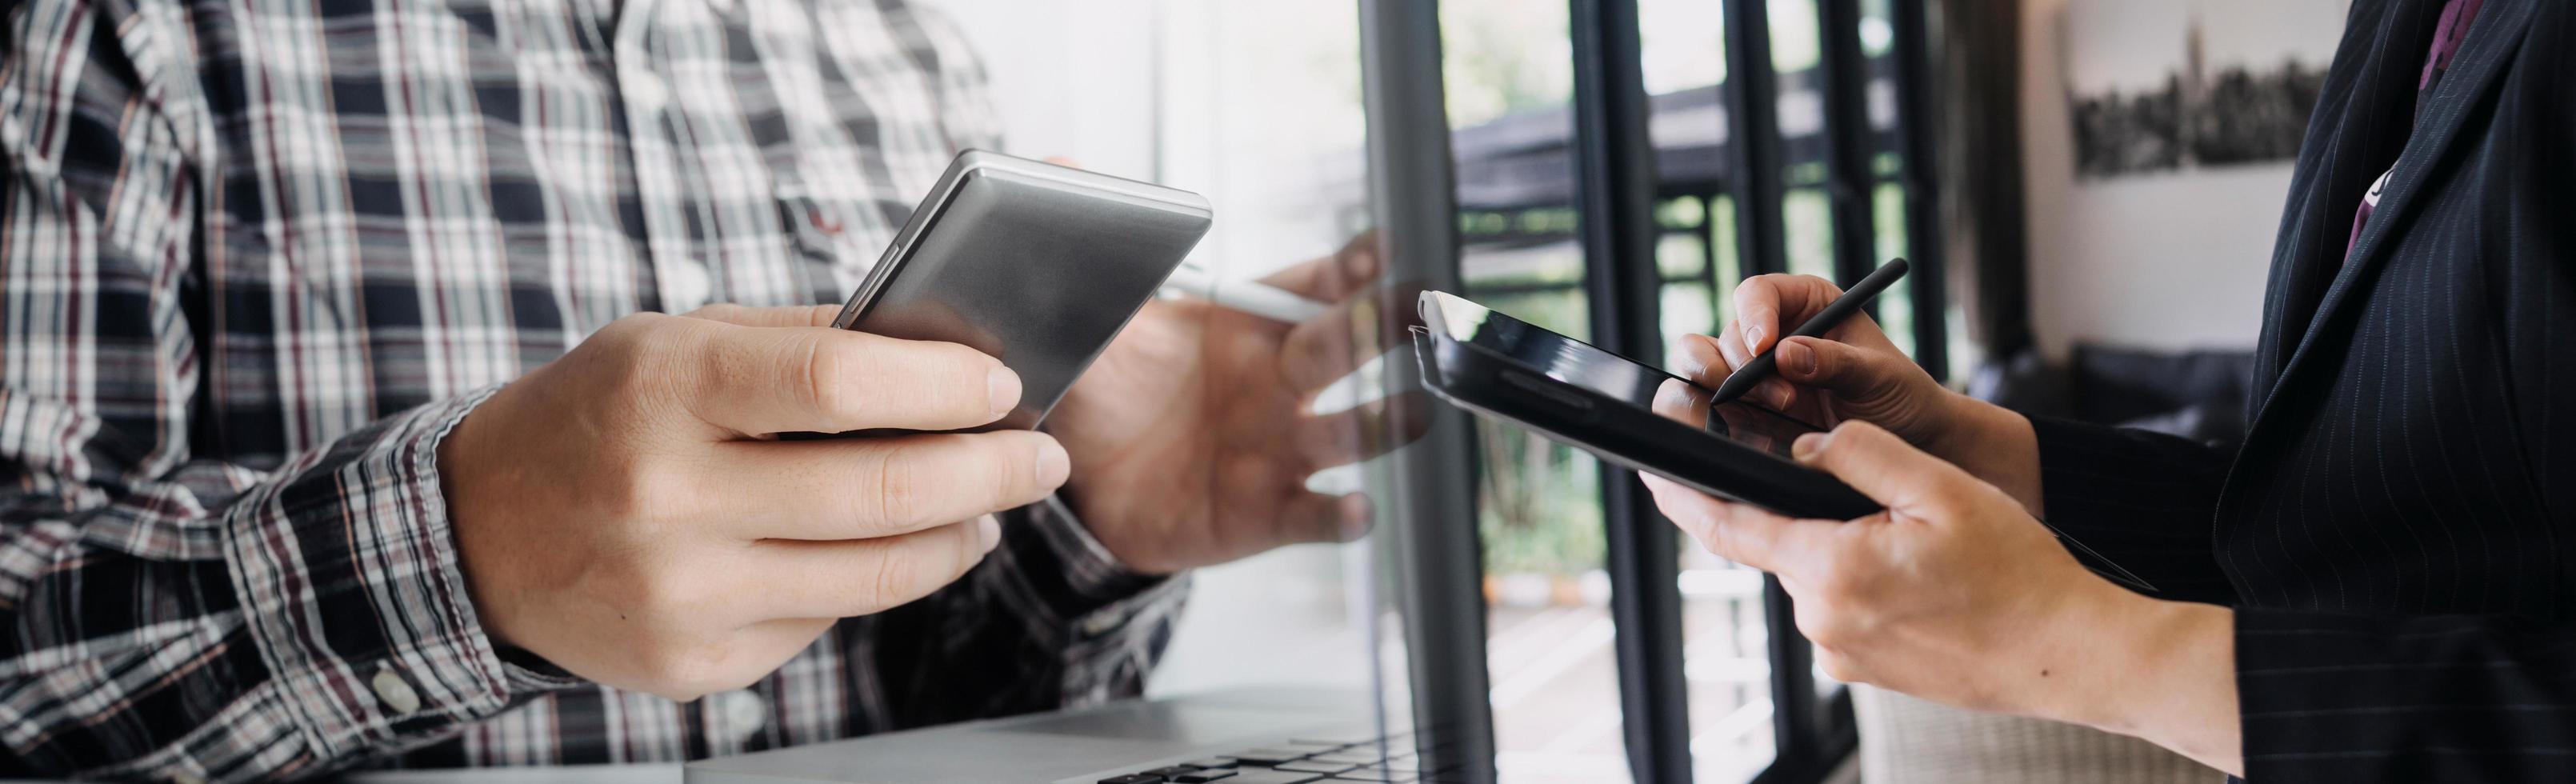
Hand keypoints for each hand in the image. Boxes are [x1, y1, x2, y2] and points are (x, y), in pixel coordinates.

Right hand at [439, 305, 1069, 700]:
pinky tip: (895, 546)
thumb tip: (939, 347)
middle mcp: (670, 496)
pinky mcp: (696, 663)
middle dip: (991, 469)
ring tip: (993, 504)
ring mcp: (682, 592)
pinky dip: (879, 578)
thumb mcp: (673, 343)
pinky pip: (826, 618)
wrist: (476, 534)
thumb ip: (800, 342)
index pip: (837, 382)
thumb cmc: (596, 418)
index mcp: (664, 389)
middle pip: (881, 489)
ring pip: (876, 571)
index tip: (1004, 382)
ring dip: (962, 533)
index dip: (941, 383)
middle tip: (1041, 454)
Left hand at [1047, 234, 1421, 572]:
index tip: (1380, 247)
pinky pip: (1312, 514)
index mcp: (1248, 326)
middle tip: (1414, 308)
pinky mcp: (1267, 511)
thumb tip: (1056, 167)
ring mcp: (1279, 448)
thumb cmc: (1113, 389)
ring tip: (1410, 412)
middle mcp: (1279, 383)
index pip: (1311, 286)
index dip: (1348, 267)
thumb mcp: (1099, 322)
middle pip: (1342, 347)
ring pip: (1347, 433)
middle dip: (1380, 326)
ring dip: (1382, 422)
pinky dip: (1340, 514)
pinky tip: (1357, 509)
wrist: (1085, 483)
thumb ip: (1092, 256)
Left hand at [1644, 421, 2242, 773]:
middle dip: (1801, 511)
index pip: (1731, 526)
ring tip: (1922, 541)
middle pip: (1781, 545)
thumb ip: (1859, 455)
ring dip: (1845, 545)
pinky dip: (1865, 578)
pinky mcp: (1864, 669)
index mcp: (1832, 570)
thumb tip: (1800, 443)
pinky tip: (1922, 574)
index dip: (1684, 492)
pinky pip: (1844, 606)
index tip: (1650, 466)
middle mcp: (1823, 620)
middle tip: (1869, 495)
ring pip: (1817, 573)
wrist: (2069, 654)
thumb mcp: (1942, 489)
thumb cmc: (2019, 572)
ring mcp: (1842, 652)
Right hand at [1695, 274, 2040, 509]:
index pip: (1758, 293)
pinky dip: (1715, 411)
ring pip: (1705, 363)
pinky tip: (1749, 425)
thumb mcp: (1879, 374)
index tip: (1764, 348)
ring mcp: (1755, 371)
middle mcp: (1774, 331)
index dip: (1753, 316)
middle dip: (1742, 365)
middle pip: (1727, 333)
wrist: (1908, 441)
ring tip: (1779, 410)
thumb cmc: (1901, 395)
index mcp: (1806, 303)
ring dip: (1727, 388)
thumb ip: (1835, 361)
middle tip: (1782, 397)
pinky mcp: (1746, 406)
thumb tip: (1785, 353)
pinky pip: (1708, 399)